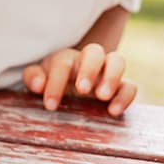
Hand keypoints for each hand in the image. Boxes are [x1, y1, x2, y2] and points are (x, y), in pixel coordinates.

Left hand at [22, 44, 136, 116]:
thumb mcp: (38, 80)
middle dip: (90, 69)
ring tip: (102, 96)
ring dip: (112, 77)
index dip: (55, 82)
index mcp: (66, 58)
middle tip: (82, 90)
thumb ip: (33, 78)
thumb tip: (39, 84)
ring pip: (117, 61)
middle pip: (95, 51)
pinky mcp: (120, 88)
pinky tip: (114, 111)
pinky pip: (130, 86)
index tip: (50, 105)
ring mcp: (107, 73)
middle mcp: (88, 62)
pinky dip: (125, 96)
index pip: (62, 63)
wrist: (67, 95)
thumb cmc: (50, 83)